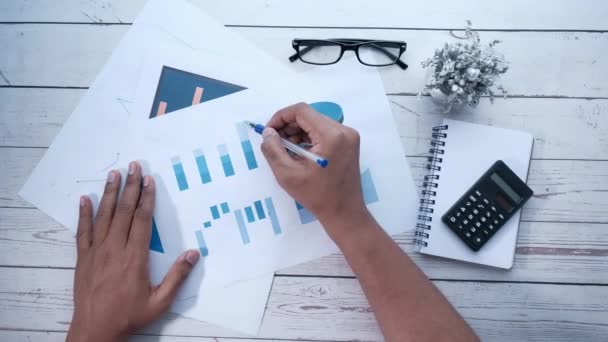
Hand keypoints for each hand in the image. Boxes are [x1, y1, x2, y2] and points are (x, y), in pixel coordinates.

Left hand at [67, 162, 199, 341]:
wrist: (95, 330)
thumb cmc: (129, 316)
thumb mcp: (160, 301)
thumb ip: (178, 277)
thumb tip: (194, 254)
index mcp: (135, 257)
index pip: (143, 219)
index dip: (147, 198)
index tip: (150, 180)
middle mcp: (115, 249)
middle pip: (125, 211)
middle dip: (131, 187)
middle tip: (134, 166)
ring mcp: (97, 252)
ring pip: (104, 216)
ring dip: (110, 193)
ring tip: (114, 174)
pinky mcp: (83, 258)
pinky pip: (83, 231)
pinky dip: (84, 213)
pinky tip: (86, 199)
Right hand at [261, 103, 368, 238]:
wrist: (344, 212)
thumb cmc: (317, 196)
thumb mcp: (287, 174)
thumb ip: (273, 149)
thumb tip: (268, 132)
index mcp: (331, 135)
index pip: (301, 111)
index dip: (281, 117)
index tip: (269, 131)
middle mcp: (343, 131)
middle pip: (309, 116)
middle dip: (288, 126)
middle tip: (275, 142)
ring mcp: (349, 137)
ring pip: (316, 123)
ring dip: (298, 133)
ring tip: (286, 151)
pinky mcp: (349, 143)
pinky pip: (324, 132)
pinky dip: (309, 138)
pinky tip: (299, 153)